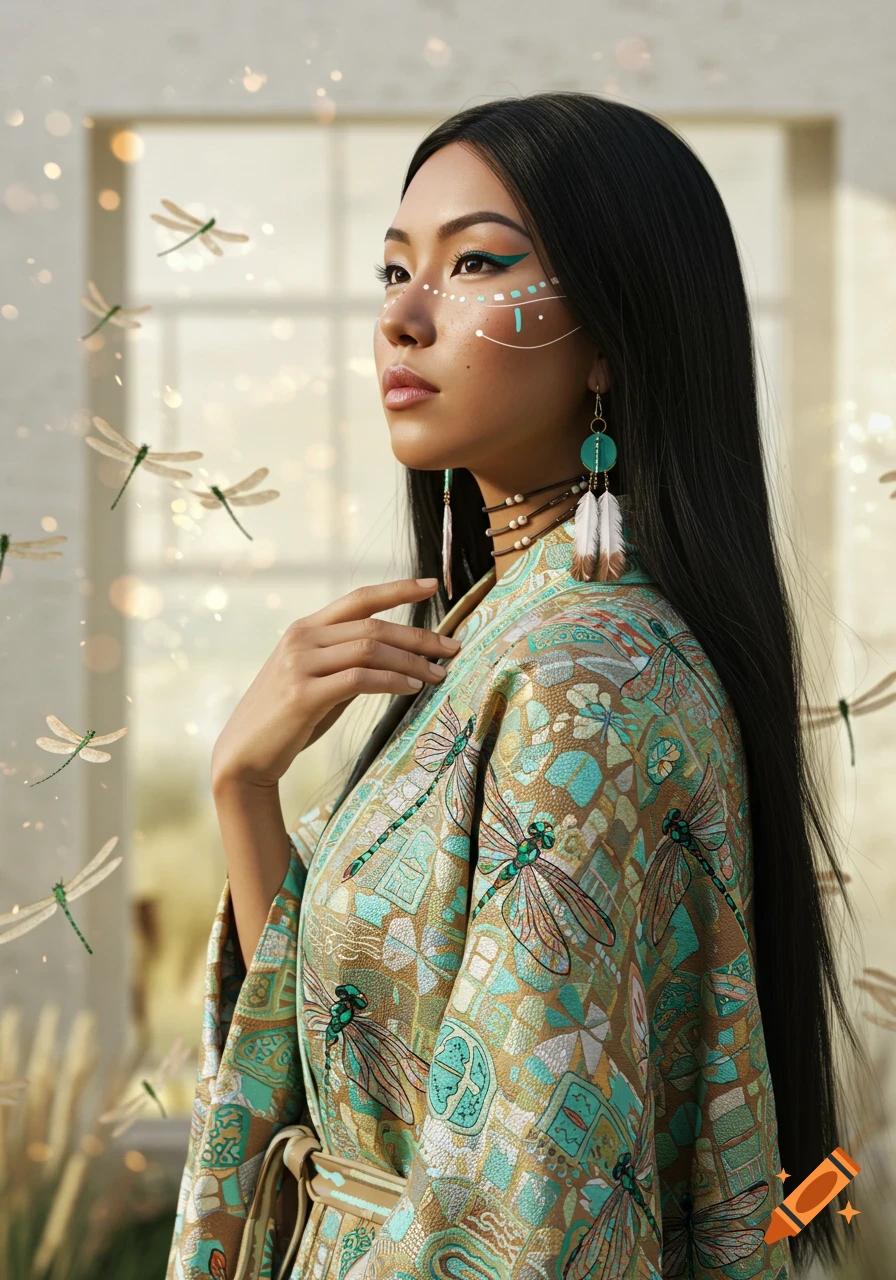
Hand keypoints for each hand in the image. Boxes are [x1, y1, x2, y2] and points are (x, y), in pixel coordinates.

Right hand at [210, 577, 459, 792]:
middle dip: (419, 636)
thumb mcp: (318, 681)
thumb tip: (395, 658)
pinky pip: (359, 679)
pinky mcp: (302, 694)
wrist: (245, 755)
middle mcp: (301, 638)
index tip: (433, 585)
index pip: (359, 598)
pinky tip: (412, 687)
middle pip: (373, 625)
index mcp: (305, 629)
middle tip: (452, 648)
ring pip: (370, 649)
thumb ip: (348, 663)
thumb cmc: (287, 720)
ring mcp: (300, 664)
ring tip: (439, 674)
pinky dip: (391, 680)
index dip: (398, 589)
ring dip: (412, 661)